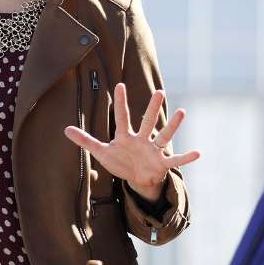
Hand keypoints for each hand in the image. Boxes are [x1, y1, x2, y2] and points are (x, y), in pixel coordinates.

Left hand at [63, 83, 200, 202]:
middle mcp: (142, 140)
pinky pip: (175, 160)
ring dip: (173, 126)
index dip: (122, 103)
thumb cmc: (120, 162)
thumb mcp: (101, 152)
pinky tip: (198, 153)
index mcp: (126, 137)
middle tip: (159, 91)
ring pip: (164, 136)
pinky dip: (186, 158)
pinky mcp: (162, 164)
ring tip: (182, 112)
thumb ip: (85, 141)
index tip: (120, 85)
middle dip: (152, 108)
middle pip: (147, 122)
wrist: (137, 179)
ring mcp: (153, 151)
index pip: (122, 118)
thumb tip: (65, 129)